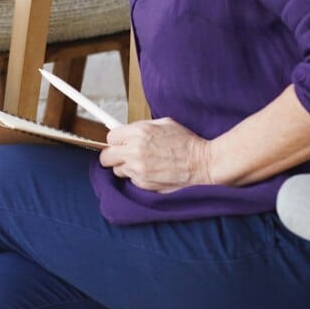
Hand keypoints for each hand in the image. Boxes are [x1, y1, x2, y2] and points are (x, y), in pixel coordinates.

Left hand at [98, 118, 213, 192]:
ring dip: (126, 167)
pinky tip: (151, 172)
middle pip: (106, 156)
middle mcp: (135, 151)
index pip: (111, 137)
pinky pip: (131, 181)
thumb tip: (126, 130)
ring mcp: (138, 170)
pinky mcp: (144, 184)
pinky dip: (137, 178)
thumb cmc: (187, 143)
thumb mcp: (164, 124)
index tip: (121, 142)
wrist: (203, 164)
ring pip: (117, 170)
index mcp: (139, 132)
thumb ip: (141, 127)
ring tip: (142, 164)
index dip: (116, 140)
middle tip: (124, 155)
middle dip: (113, 155)